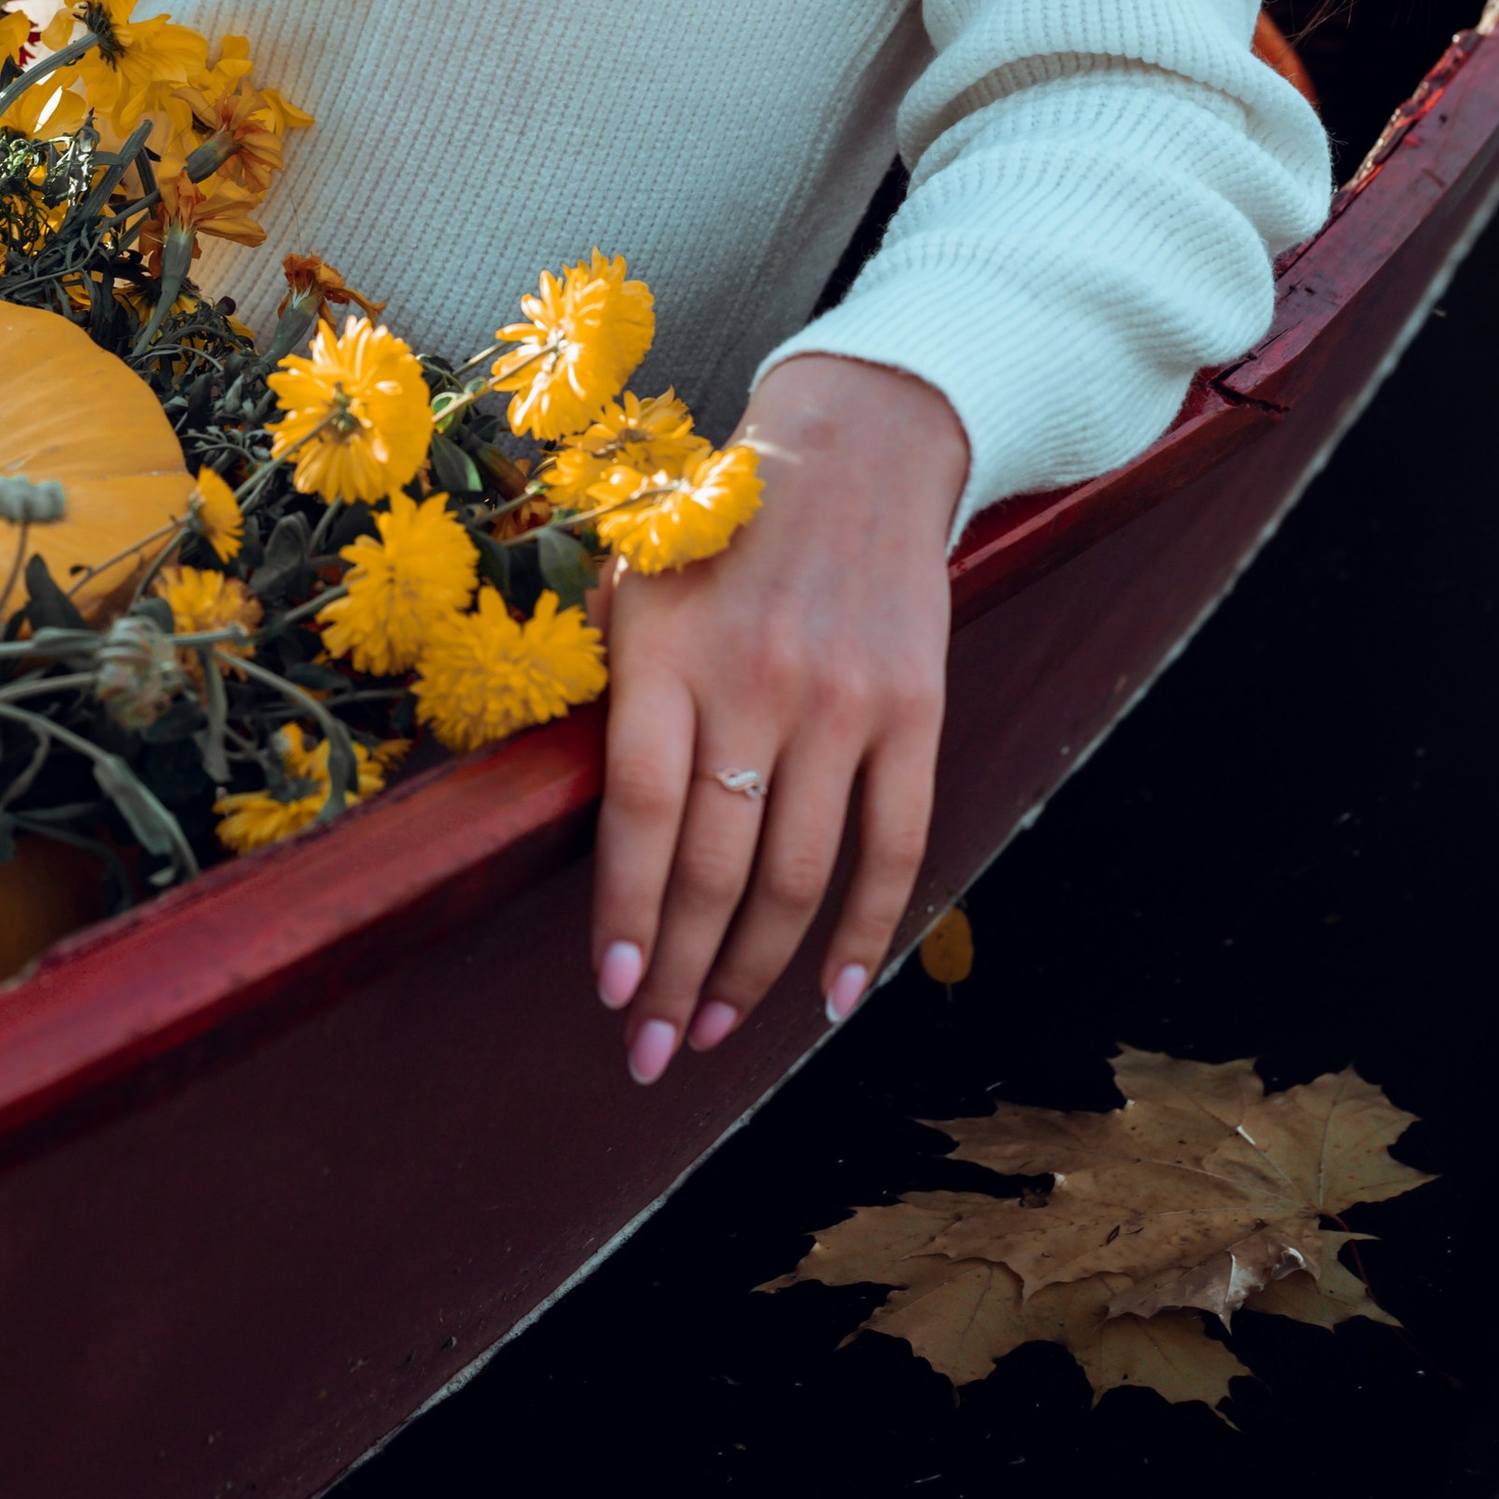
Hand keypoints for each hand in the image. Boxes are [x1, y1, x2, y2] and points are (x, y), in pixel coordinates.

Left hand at [589, 353, 967, 1082]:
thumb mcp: (634, 574)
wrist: (855, 446)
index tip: (614, 996)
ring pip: (797, 876)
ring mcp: (840, 700)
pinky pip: (893, 846)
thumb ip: (611, 683)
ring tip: (718, 1030)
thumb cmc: (719, 524)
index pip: (642, 814)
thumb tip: (585, 818)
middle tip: (653, 1052)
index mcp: (668, 647)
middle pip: (715, 866)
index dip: (628, 916)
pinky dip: (865, 934)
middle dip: (681, 976)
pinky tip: (833, 996)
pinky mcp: (912, 709)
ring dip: (755, 972)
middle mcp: (754, 680)